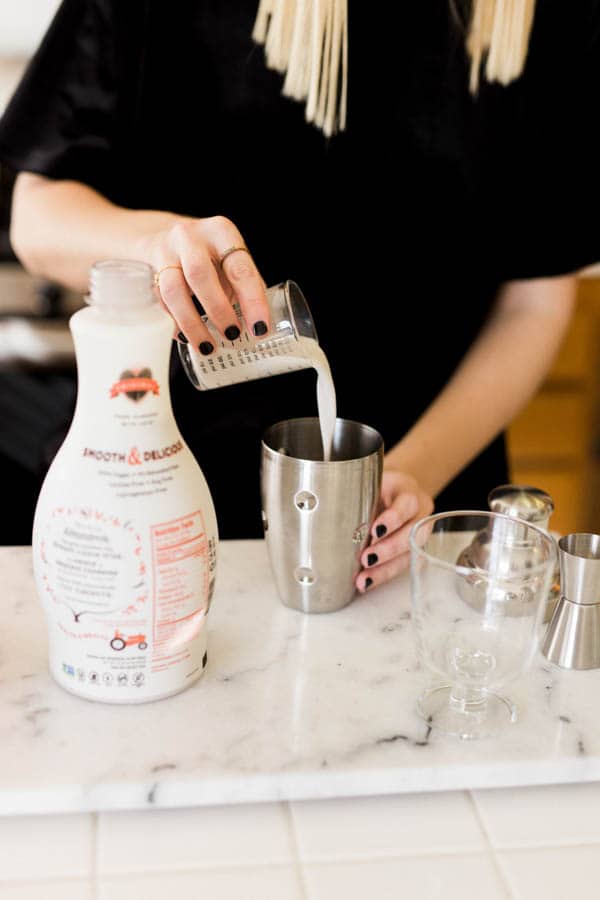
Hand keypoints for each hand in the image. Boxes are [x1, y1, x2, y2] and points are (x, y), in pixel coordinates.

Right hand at [134, 216, 269, 352]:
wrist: (166, 238)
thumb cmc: (209, 255)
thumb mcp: (230, 261)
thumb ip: (243, 289)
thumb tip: (255, 327)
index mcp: (221, 232)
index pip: (240, 268)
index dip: (252, 301)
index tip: (260, 328)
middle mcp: (191, 237)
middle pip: (200, 274)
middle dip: (218, 309)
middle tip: (231, 334)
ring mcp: (166, 251)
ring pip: (173, 290)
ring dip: (192, 323)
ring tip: (207, 346)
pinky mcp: (149, 269)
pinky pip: (160, 301)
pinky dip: (174, 323)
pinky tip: (186, 337)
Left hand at [356, 469, 433, 592]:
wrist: (391, 491)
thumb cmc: (375, 486)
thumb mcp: (367, 482)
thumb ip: (353, 492)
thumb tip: (322, 507)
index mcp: (407, 491)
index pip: (407, 504)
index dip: (393, 519)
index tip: (375, 530)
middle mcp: (418, 513)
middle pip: (412, 534)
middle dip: (389, 550)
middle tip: (367, 559)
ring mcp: (418, 533)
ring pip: (409, 555)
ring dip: (385, 570)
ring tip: (364, 580)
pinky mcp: (412, 550)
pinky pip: (402, 566)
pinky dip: (383, 575)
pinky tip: (368, 582)